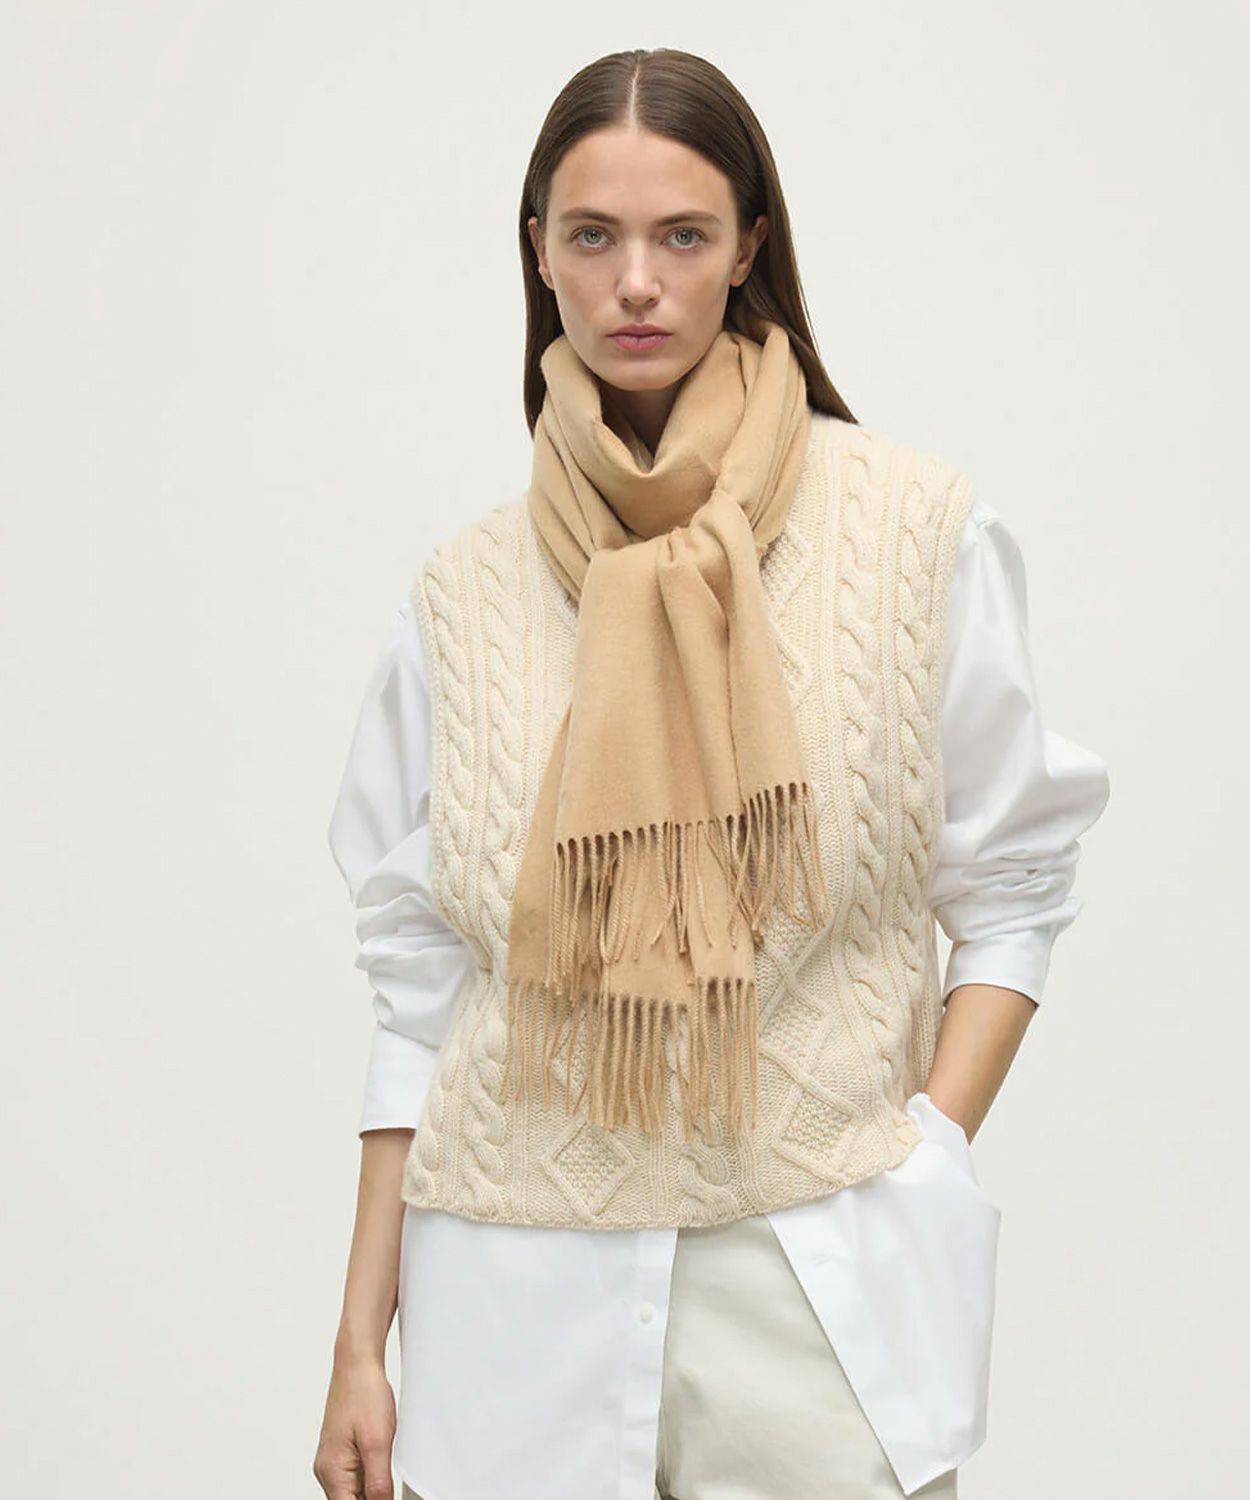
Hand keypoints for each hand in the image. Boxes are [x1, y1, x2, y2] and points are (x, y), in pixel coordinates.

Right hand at [313, 1351, 396, 1499]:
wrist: (357, 1363)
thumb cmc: (363, 1393)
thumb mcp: (378, 1443)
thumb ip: (379, 1483)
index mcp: (332, 1472)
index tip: (388, 1497)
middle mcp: (327, 1470)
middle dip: (372, 1499)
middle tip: (390, 1483)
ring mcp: (332, 1461)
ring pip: (352, 1493)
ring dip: (371, 1491)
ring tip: (387, 1472)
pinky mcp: (340, 1452)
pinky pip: (354, 1477)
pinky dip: (369, 1478)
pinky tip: (382, 1465)